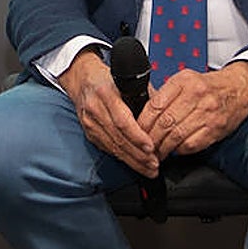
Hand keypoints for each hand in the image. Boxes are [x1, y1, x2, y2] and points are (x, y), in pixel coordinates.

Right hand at [59, 49, 159, 176]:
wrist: (82, 80)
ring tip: (149, 169)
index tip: (152, 147)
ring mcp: (89, 122)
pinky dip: (123, 157)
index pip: (122, 120)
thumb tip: (165, 116)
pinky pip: (107, 148)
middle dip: (138, 154)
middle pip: (118, 137)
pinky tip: (135, 163)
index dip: (137, 136)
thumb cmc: (108, 79)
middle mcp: (95, 108)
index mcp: (105, 93)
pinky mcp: (89, 132)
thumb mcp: (128, 81)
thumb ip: (146, 98)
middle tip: (155, 164)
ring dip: (132, 160)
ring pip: (113, 147)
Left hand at [138, 63, 247, 157]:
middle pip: (164, 122)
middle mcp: (195, 96)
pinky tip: (173, 150)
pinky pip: (192, 144)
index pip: (155, 105)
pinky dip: (179, 150)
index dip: (142, 122)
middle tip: (143, 146)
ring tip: (155, 152)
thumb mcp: (184, 79)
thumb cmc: (208, 86)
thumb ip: (165, 93)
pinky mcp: (215, 129)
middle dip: (150, 138)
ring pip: (176, 135)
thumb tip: (142, 110)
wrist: (239, 89)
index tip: (136, 131)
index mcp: (183, 81)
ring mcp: (207, 113)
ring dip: (162, 147)